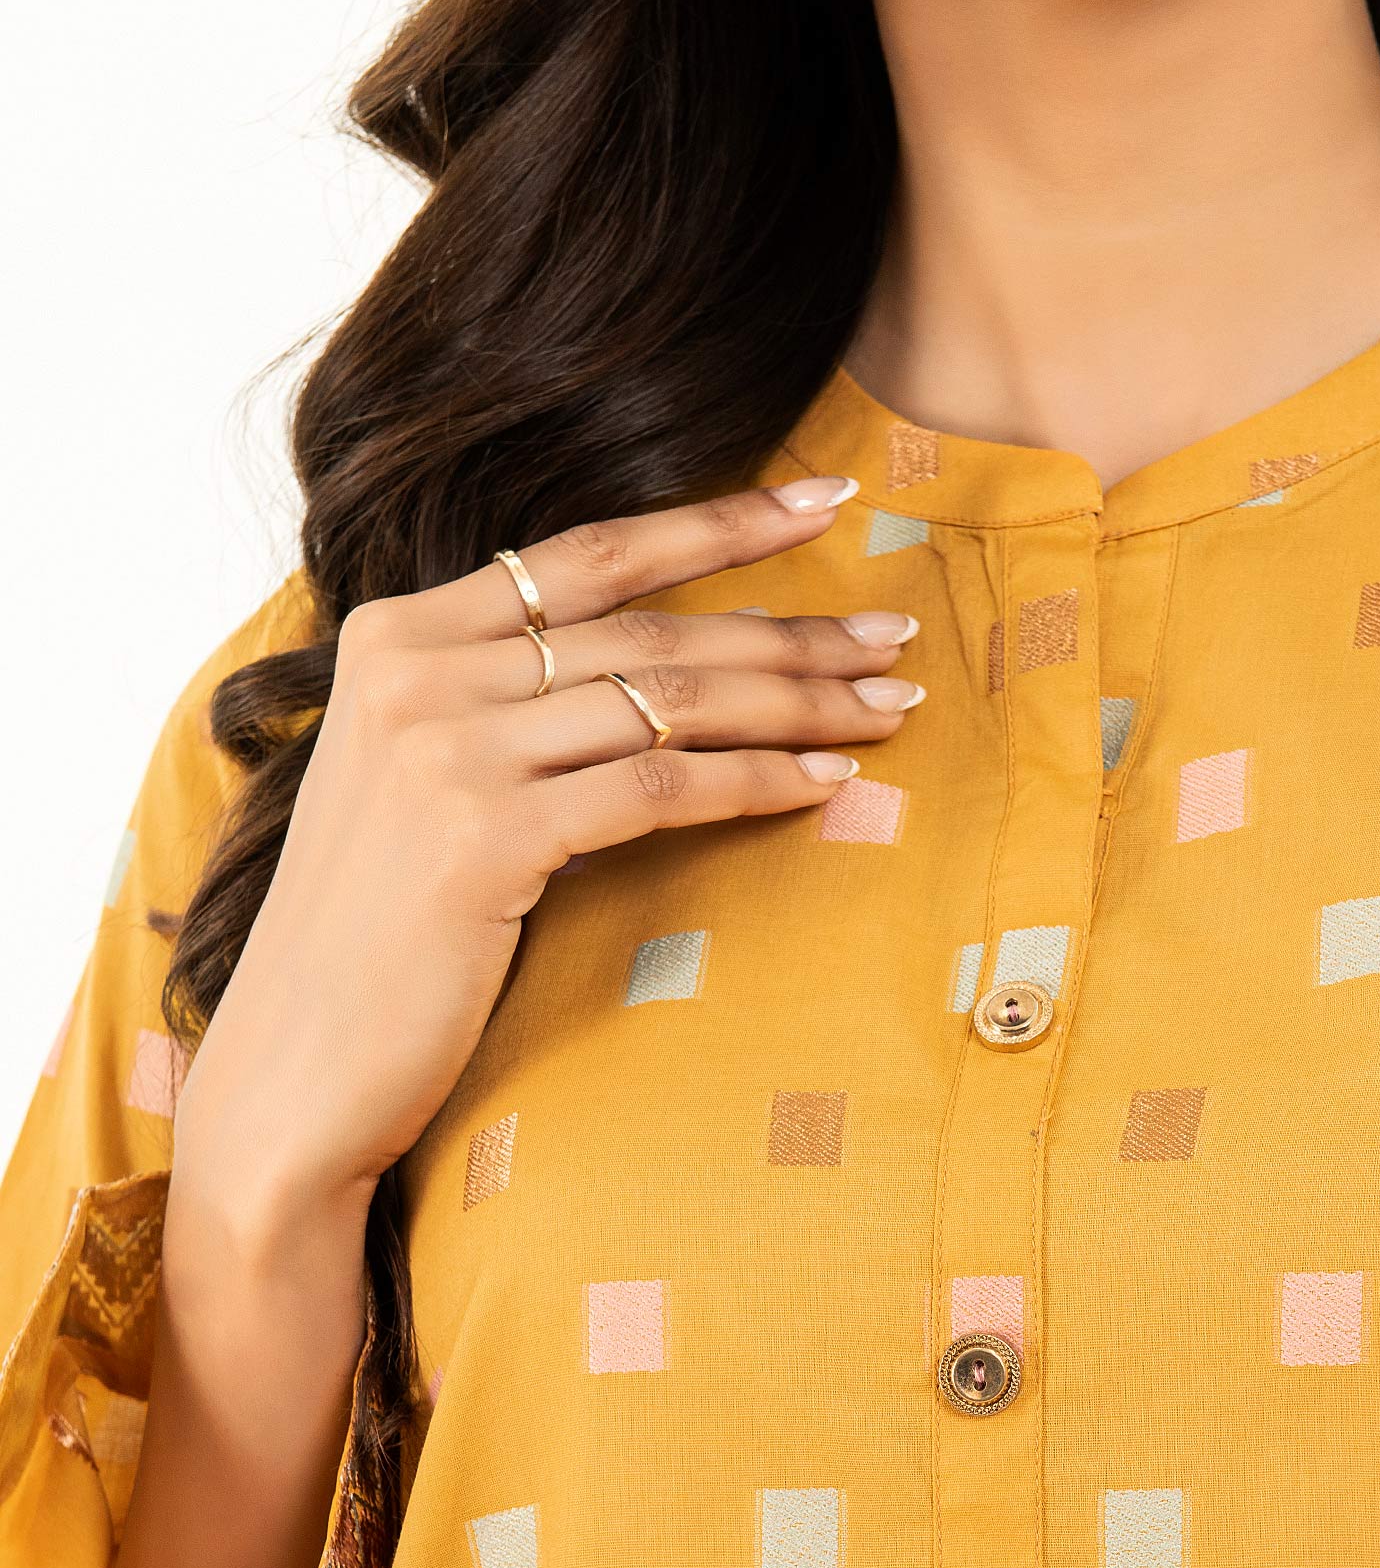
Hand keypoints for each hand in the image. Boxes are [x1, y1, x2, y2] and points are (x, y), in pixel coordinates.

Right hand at [171, 476, 919, 1241]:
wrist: (296, 1066)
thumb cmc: (378, 937)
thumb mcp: (418, 782)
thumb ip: (499, 705)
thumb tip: (646, 669)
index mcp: (398, 634)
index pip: (590, 552)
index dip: (718, 522)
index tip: (824, 501)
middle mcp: (418, 672)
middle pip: (649, 627)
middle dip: (792, 630)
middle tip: (896, 638)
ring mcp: (446, 751)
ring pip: (668, 699)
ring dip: (798, 702)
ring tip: (889, 708)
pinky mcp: (484, 839)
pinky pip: (658, 788)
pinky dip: (753, 781)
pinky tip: (823, 783)